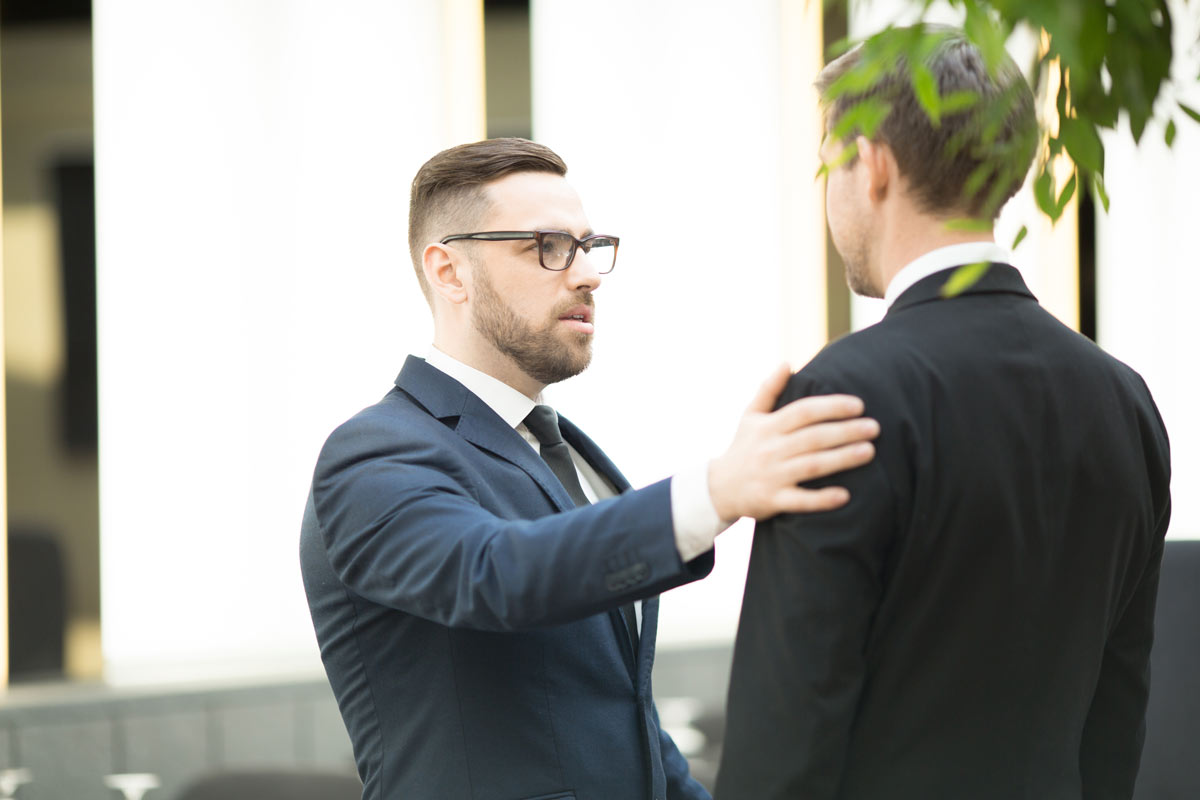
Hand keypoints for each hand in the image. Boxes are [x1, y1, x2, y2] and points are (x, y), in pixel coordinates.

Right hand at [708, 363, 877, 520]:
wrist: (718, 488)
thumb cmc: (742, 448)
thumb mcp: (750, 416)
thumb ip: (769, 390)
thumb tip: (786, 362)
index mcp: (769, 426)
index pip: (803, 411)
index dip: (831, 406)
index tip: (858, 405)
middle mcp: (771, 449)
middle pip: (813, 437)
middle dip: (846, 431)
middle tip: (875, 427)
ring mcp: (772, 475)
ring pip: (812, 465)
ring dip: (842, 458)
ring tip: (869, 451)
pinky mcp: (773, 500)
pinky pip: (800, 501)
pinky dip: (822, 499)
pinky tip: (845, 496)